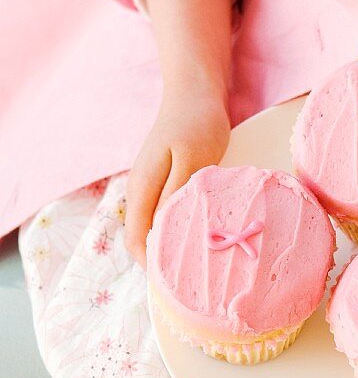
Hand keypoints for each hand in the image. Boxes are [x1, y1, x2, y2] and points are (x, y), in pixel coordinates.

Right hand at [125, 86, 229, 266]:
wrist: (194, 92)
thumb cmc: (197, 123)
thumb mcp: (193, 159)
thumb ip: (176, 195)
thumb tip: (164, 232)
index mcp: (142, 189)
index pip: (137, 241)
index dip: (153, 267)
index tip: (179, 284)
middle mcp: (140, 191)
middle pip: (142, 240)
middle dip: (162, 262)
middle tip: (194, 280)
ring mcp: (150, 187)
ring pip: (154, 229)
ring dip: (171, 247)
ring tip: (200, 262)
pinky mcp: (164, 183)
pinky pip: (165, 216)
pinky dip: (178, 230)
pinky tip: (200, 234)